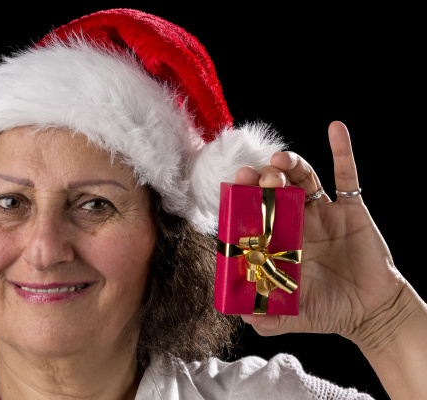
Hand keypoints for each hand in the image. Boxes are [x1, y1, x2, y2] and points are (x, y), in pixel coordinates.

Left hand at [235, 121, 418, 349]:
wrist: (370, 310)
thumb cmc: (328, 310)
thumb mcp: (293, 317)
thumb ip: (267, 318)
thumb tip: (240, 314)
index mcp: (276, 241)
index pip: (251, 215)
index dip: (240, 203)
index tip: (230, 193)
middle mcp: (294, 220)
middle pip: (272, 191)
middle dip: (259, 181)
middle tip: (249, 175)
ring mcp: (320, 211)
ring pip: (302, 178)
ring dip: (290, 164)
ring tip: (279, 160)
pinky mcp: (348, 207)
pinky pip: (347, 175)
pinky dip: (342, 150)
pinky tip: (335, 129)